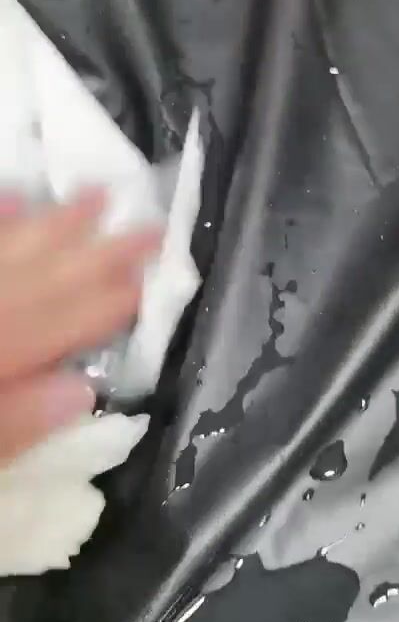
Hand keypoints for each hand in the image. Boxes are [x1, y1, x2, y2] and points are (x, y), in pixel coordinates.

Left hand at [0, 190, 161, 464]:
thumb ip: (14, 426)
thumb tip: (82, 392)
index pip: (65, 326)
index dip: (114, 300)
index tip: (161, 271)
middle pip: (41, 280)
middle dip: (99, 252)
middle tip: (150, 224)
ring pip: (6, 251)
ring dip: (52, 225)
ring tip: (95, 196)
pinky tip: (15, 198)